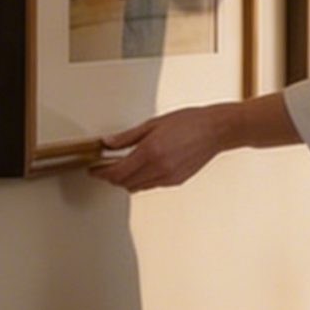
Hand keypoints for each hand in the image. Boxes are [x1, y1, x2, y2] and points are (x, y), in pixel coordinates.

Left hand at [89, 104, 232, 191]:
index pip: (116, 172)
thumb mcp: (153, 124)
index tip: (93, 169)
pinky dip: (142, 180)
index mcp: (149, 152)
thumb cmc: (190, 122)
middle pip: (123, 182)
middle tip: (104, 168)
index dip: (100, 172)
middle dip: (111, 177)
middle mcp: (158, 168)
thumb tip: (108, 143)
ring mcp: (168, 177)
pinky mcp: (176, 181)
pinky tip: (143, 169)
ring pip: (136, 187)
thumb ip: (127, 136)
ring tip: (123, 168)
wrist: (216, 130)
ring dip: (126, 180)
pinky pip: (151, 185)